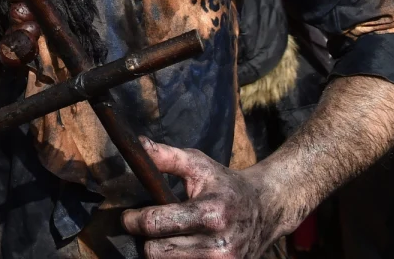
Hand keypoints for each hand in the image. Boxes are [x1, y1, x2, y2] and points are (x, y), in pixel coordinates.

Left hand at [122, 138, 277, 257]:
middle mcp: (217, 245)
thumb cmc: (225, 185)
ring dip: (161, 251)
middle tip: (148, 226)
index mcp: (210, 213)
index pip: (155, 224)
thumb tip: (138, 145)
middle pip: (156, 252)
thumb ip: (167, 156)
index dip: (133, 220)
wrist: (265, 209)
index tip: (128, 216)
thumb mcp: (198, 165)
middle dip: (146, 238)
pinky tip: (182, 246)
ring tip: (168, 235)